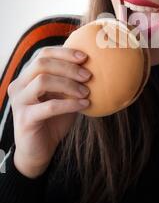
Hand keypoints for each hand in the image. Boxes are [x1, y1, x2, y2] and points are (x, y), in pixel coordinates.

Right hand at [8, 46, 90, 177]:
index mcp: (27, 75)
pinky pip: (49, 106)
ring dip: (69, 84)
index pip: (43, 54)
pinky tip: (85, 105)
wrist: (39, 150)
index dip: (64, 52)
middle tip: (89, 75)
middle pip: (42, 63)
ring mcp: (19, 101)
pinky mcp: (24, 118)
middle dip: (68, 67)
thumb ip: (70, 80)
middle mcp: (19, 84)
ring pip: (43, 81)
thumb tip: (94, 64)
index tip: (85, 57)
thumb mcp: (63, 95)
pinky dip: (69, 104)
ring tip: (87, 92)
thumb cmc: (54, 119)